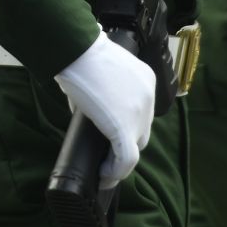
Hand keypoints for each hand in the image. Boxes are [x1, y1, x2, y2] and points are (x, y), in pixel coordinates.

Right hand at [53, 34, 156, 189]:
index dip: (127, 127)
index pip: (141, 113)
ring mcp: (139, 113)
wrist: (77, 51)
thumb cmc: (82, 56)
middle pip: (141, 131)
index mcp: (146, 81)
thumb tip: (96, 115)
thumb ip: (108, 93)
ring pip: (135, 147)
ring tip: (105, 168)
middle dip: (124, 144)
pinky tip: (104, 175)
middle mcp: (149, 98)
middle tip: (107, 154)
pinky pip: (126, 160)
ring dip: (120, 160)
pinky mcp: (125, 128)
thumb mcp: (105, 72)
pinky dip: (115, 172)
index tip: (111, 137)